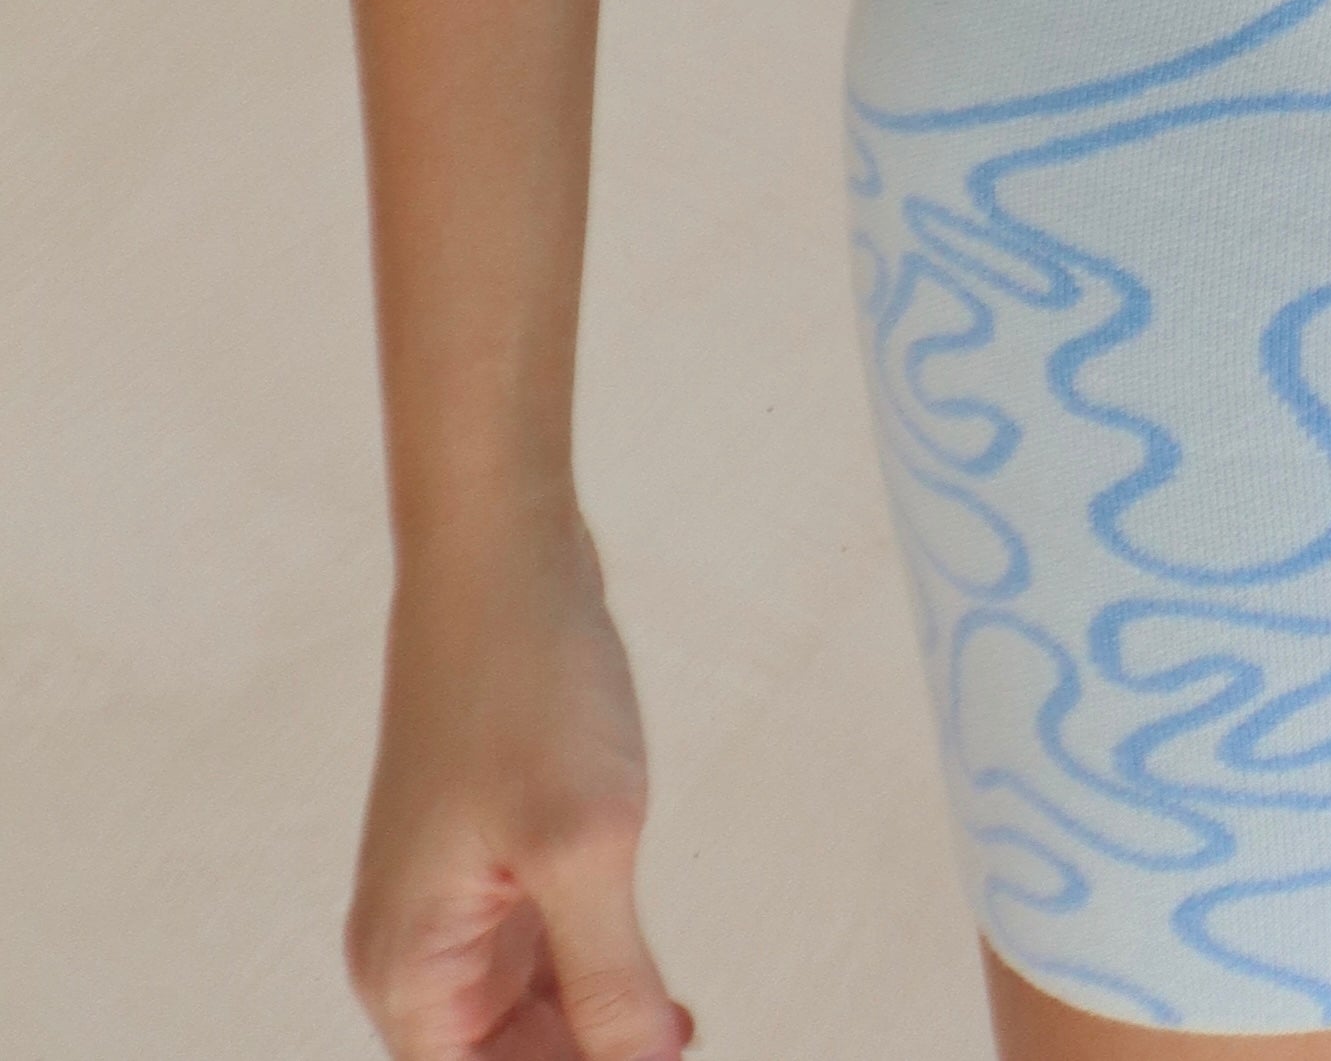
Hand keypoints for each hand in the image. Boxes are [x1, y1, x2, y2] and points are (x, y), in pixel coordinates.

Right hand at [349, 529, 690, 1059]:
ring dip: (600, 1036)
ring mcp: (459, 903)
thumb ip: (609, 981)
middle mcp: (421, 952)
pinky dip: (600, 981)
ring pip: (530, 1021)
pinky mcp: (500, 857)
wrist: (504, 555)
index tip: (646, 1060)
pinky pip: (546, 957)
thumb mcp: (584, 845)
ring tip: (683, 1033)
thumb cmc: (524, 687)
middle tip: (680, 1045)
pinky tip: (667, 996)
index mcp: (411, 971)